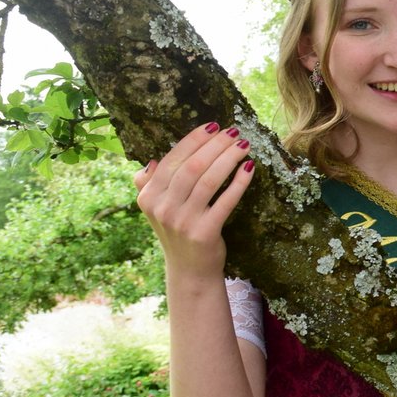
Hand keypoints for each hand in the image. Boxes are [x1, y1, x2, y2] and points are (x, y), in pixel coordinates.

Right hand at [134, 122, 253, 273]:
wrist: (189, 270)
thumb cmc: (177, 231)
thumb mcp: (156, 209)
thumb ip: (148, 185)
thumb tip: (152, 161)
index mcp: (148, 197)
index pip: (172, 159)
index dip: (194, 140)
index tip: (214, 126)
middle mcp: (162, 208)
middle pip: (191, 167)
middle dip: (215, 145)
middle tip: (234, 132)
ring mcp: (182, 221)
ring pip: (208, 180)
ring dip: (229, 158)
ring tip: (244, 146)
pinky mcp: (205, 232)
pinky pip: (225, 201)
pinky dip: (238, 182)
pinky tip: (248, 168)